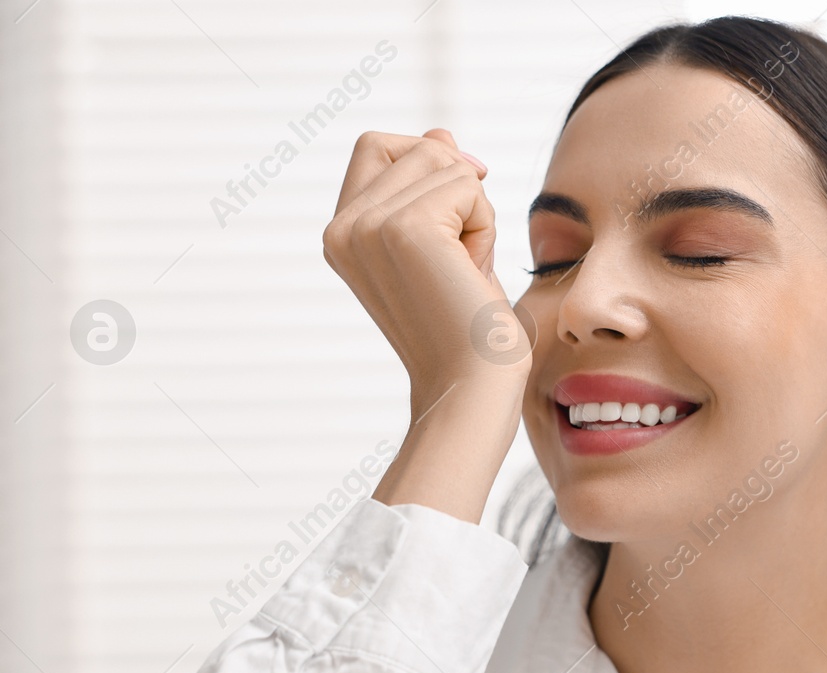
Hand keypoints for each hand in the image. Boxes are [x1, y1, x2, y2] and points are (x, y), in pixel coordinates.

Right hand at [323, 129, 530, 521]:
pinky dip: (486, 226)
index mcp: (340, 233)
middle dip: (457, 188)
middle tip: (462, 254)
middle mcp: (342, 227)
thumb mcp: (447, 245)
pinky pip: (467, 186)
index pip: (378, 146)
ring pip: (445, 161)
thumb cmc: (468, 328)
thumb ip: (433, 187)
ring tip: (464, 271)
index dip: (428, 160)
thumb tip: (440, 131)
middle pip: (416, 144)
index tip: (461, 209)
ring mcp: (367, 226)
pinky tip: (472, 273)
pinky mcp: (405, 228)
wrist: (471, 386)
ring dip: (476, 213)